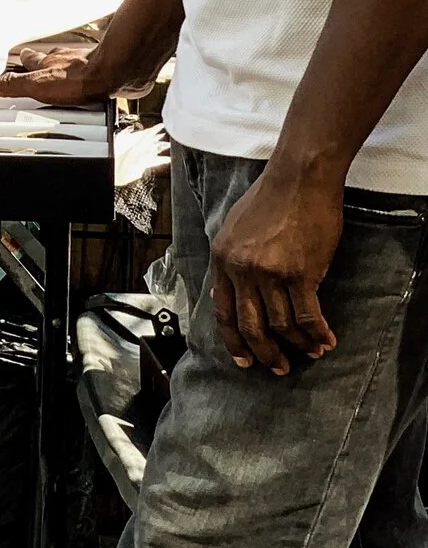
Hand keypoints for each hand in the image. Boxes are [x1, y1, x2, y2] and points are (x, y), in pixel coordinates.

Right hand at [0, 37, 105, 105]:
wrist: (116, 73)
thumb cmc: (79, 78)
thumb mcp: (36, 86)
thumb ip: (11, 85)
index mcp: (46, 63)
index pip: (29, 58)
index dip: (24, 59)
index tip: (19, 57)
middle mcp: (66, 60)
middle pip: (51, 58)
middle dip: (45, 61)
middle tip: (41, 64)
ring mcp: (87, 63)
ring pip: (73, 62)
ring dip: (68, 67)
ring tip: (65, 75)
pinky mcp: (106, 70)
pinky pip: (95, 71)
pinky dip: (91, 75)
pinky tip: (93, 83)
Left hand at [208, 166, 343, 373]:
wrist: (298, 179)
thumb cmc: (269, 199)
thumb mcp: (233, 229)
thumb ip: (230, 261)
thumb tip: (226, 292)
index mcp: (222, 260)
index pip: (222, 312)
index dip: (233, 341)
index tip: (243, 360)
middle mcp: (241, 270)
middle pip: (250, 325)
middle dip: (263, 352)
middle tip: (277, 367)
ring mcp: (270, 273)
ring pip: (281, 324)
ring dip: (297, 344)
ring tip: (311, 353)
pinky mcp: (300, 273)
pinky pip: (308, 315)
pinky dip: (317, 333)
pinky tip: (326, 341)